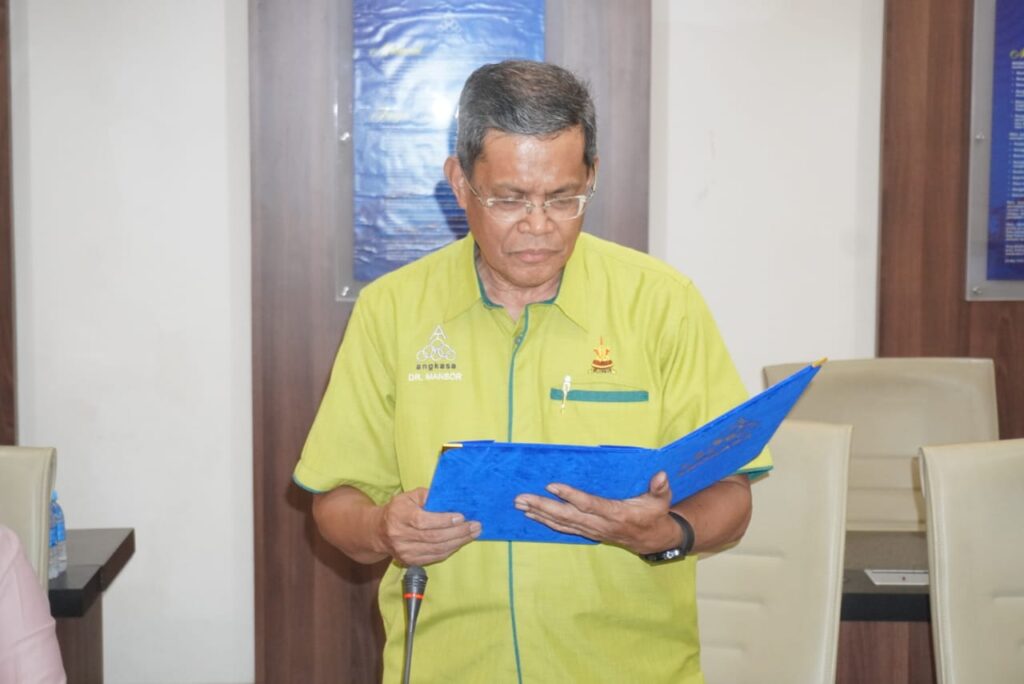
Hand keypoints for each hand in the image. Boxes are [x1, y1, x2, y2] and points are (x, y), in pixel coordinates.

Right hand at [376, 488, 480, 565]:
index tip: (461, 517)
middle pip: (433, 537)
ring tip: (473, 533)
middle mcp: (400, 536)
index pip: (423, 521)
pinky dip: (450, 549)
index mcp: (399, 516)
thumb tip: (452, 498)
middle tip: (475, 526)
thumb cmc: (399, 509)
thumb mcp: (409, 496)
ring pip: (436, 550)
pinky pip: (435, 557)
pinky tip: (461, 542)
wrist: (378, 531)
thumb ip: (428, 496)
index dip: (444, 521)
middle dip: (458, 532)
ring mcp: (404, 551)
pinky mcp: (409, 561)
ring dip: (458, 542)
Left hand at [513, 472, 681, 553]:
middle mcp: (599, 524)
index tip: (551, 485)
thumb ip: (660, 488)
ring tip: (520, 505)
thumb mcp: (661, 501)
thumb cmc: (654, 515)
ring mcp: (591, 530)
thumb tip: (661, 475)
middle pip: (566, 516)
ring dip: (539, 514)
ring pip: (561, 523)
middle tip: (521, 498)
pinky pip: (562, 528)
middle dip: (543, 506)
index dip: (570, 495)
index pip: (588, 504)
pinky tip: (531, 515)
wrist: (652, 540)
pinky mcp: (587, 532)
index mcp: (615, 514)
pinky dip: (545, 522)